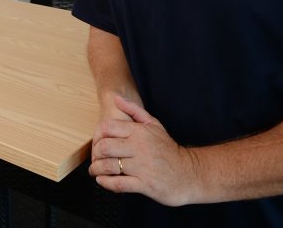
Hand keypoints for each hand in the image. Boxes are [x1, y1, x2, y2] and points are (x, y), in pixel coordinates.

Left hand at [88, 95, 202, 206]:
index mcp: (140, 132)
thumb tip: (117, 98)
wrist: (188, 173)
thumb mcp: (154, 125)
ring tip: (95, 171)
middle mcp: (140, 147)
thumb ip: (134, 110)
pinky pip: (118, 183)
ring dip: (97, 170)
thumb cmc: (168, 150)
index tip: (97, 143)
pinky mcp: (144, 184)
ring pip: (109, 166)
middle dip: (95, 154)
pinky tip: (103, 181)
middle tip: (95, 159)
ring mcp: (142, 166)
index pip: (108, 128)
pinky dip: (106, 183)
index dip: (97, 136)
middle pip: (105, 147)